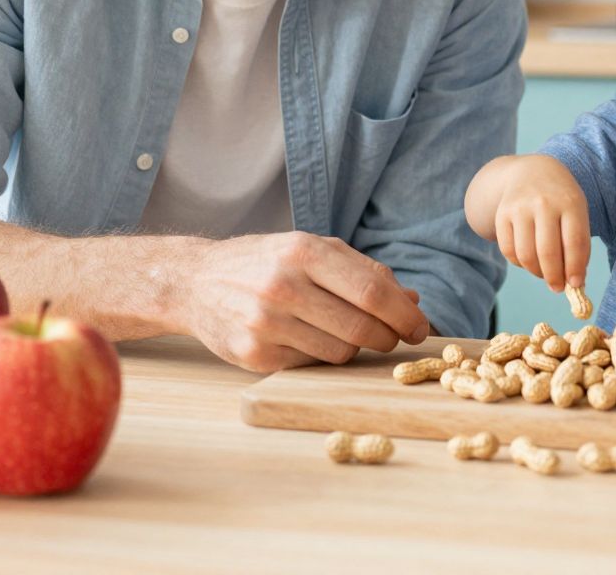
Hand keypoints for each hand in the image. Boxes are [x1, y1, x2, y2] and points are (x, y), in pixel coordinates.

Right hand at [179, 231, 430, 373]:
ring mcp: (265, 323)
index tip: (419, 327)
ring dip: (355, 347)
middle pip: (361, 326)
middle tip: (394, 338)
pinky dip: (322, 356)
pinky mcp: (253, 355)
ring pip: (340, 351)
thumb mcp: (312, 250)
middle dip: (388, 337)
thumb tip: (412, 301)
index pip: (372, 292)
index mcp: (303, 252)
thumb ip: (364, 272)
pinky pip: (312, 365)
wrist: (196, 282)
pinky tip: (310, 338)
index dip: (403, 315)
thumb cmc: (266, 262)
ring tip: (344, 331)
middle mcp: (283, 286)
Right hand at [493, 175, 590, 292]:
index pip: (574, 242)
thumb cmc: (561, 199)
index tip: (576, 284)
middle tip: (557, 287)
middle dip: (554, 277)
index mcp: (570, 202)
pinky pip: (508, 250)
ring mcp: (520, 208)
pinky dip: (520, 263)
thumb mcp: (577, 212)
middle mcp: (543, 203)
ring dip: (536, 272)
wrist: (531, 171)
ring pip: (526, 255)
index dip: (575, 268)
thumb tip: (575, 282)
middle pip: (547, 251)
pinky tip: (529, 261)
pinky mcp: (502, 214)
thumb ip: (579, 245)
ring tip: (545, 274)